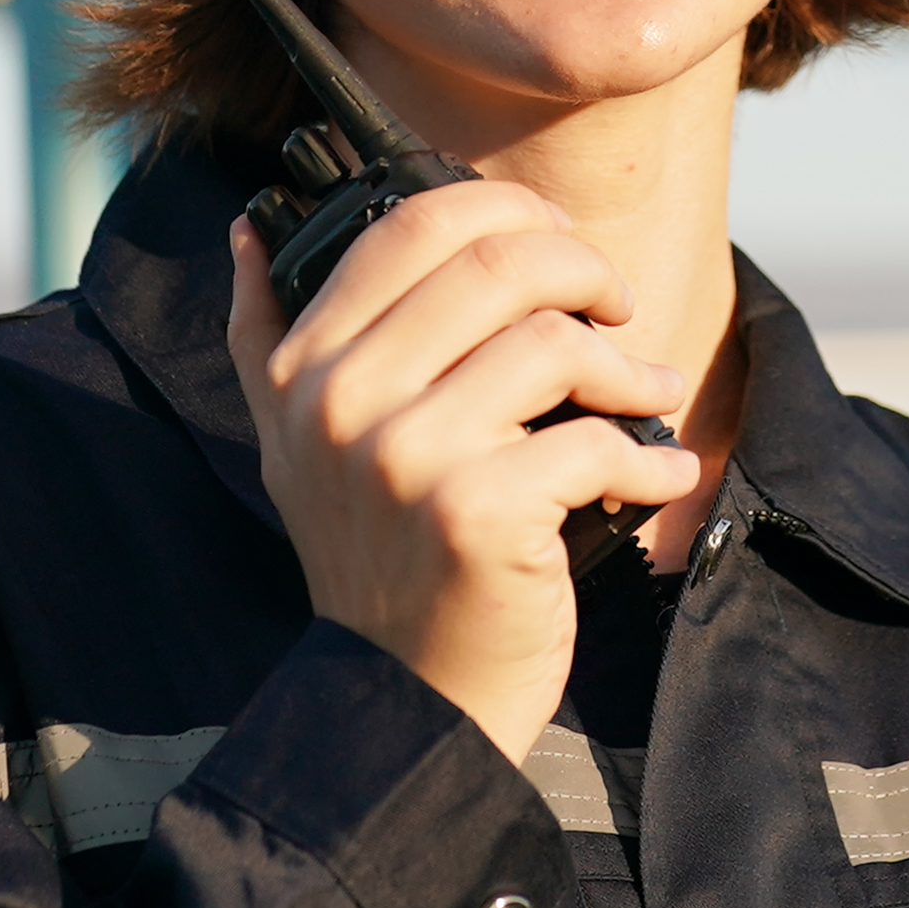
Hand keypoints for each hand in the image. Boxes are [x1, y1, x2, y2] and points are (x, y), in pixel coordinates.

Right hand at [227, 180, 698, 761]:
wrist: (403, 700)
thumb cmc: (376, 563)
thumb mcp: (293, 448)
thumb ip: (266, 336)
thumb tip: (249, 230)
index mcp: (301, 368)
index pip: (411, 226)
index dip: (506, 208)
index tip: (559, 239)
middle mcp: (341, 402)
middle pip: (497, 261)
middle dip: (583, 267)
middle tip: (616, 304)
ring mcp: (405, 456)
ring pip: (554, 342)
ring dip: (628, 367)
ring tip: (649, 391)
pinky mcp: (475, 513)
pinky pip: (594, 442)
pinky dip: (647, 457)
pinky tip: (659, 472)